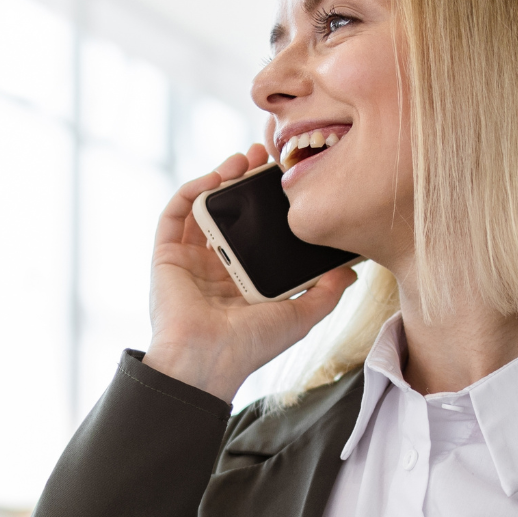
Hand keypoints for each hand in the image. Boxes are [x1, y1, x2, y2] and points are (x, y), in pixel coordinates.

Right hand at [143, 144, 357, 401]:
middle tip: (264, 155)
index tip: (287, 178)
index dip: (270, 202)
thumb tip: (351, 271)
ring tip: (242, 159)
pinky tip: (214, 177)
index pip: (258, 230)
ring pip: (203, 206)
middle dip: (246, 180)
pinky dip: (192, 191)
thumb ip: (326, 292)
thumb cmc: (252, 345)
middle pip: (231, 211)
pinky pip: (175, 214)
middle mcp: (218, 265)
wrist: (208, 361)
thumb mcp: (301, 316)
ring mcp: (190, 259)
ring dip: (220, 177)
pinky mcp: (166, 256)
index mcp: (246, 278)